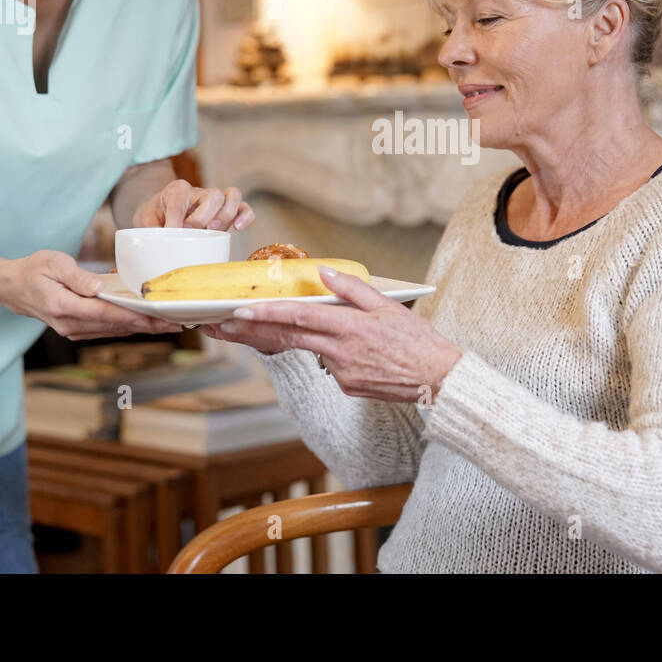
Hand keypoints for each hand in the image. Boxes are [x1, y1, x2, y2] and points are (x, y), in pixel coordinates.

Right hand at [0, 250, 183, 340]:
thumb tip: (101, 287)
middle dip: (147, 326)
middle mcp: (69, 324)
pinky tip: (145, 321)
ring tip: (167, 324)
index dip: (135, 318)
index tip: (158, 319)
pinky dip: (126, 325)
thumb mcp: (54, 263)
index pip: (107, 314)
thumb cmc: (33, 270)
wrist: (11, 287)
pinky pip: (106, 329)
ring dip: (140, 328)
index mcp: (64, 306)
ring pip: (113, 330)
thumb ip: (78, 277)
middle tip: (176, 324)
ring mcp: (72, 329)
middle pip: (116, 326)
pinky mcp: (76, 329)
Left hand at [133, 179, 254, 230]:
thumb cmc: (155, 216)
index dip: (176, 217)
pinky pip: (244, 207)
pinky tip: (238, 228)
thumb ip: (149, 228)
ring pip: (232, 195)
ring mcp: (216, 200)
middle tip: (191, 231)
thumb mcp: (144, 220)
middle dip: (203, 216)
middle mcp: (199, 192)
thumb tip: (157, 245)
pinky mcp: (227, 210)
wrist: (161, 212)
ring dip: (226, 214)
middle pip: (212, 195)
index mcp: (177, 190)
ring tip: (215, 230)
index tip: (171, 232)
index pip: (180, 198)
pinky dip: (245, 216)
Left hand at [203, 267, 462, 403]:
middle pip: (290, 336)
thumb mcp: (389, 308)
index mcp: (350, 329)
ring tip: (269, 328)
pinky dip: (332, 352)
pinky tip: (356, 350)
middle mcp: (340, 353)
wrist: (438, 380)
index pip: (299, 317)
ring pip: (311, 349)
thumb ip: (354, 291)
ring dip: (292, 338)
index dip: (266, 314)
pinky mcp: (347, 387)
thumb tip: (324, 275)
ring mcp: (342, 374)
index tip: (238, 312)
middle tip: (224, 325)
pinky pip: (330, 364)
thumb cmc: (418, 341)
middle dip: (254, 330)